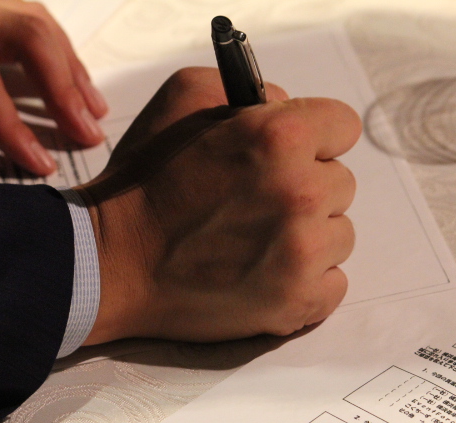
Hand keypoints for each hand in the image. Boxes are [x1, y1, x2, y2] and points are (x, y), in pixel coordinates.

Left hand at [0, 0, 107, 175]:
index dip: (14, 126)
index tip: (42, 164)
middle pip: (28, 36)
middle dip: (65, 89)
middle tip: (88, 133)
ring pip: (36, 18)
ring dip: (70, 67)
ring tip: (94, 109)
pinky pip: (27, 11)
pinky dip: (56, 45)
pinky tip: (69, 72)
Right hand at [78, 67, 360, 343]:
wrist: (112, 261)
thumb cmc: (146, 181)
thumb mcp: (183, 98)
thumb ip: (248, 90)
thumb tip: (288, 107)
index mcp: (280, 136)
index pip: (343, 126)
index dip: (316, 137)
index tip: (293, 153)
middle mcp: (300, 192)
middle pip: (341, 184)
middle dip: (305, 188)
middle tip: (257, 202)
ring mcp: (302, 252)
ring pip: (339, 235)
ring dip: (308, 236)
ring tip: (256, 241)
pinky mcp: (296, 301)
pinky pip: (334, 284)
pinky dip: (307, 281)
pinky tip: (268, 273)